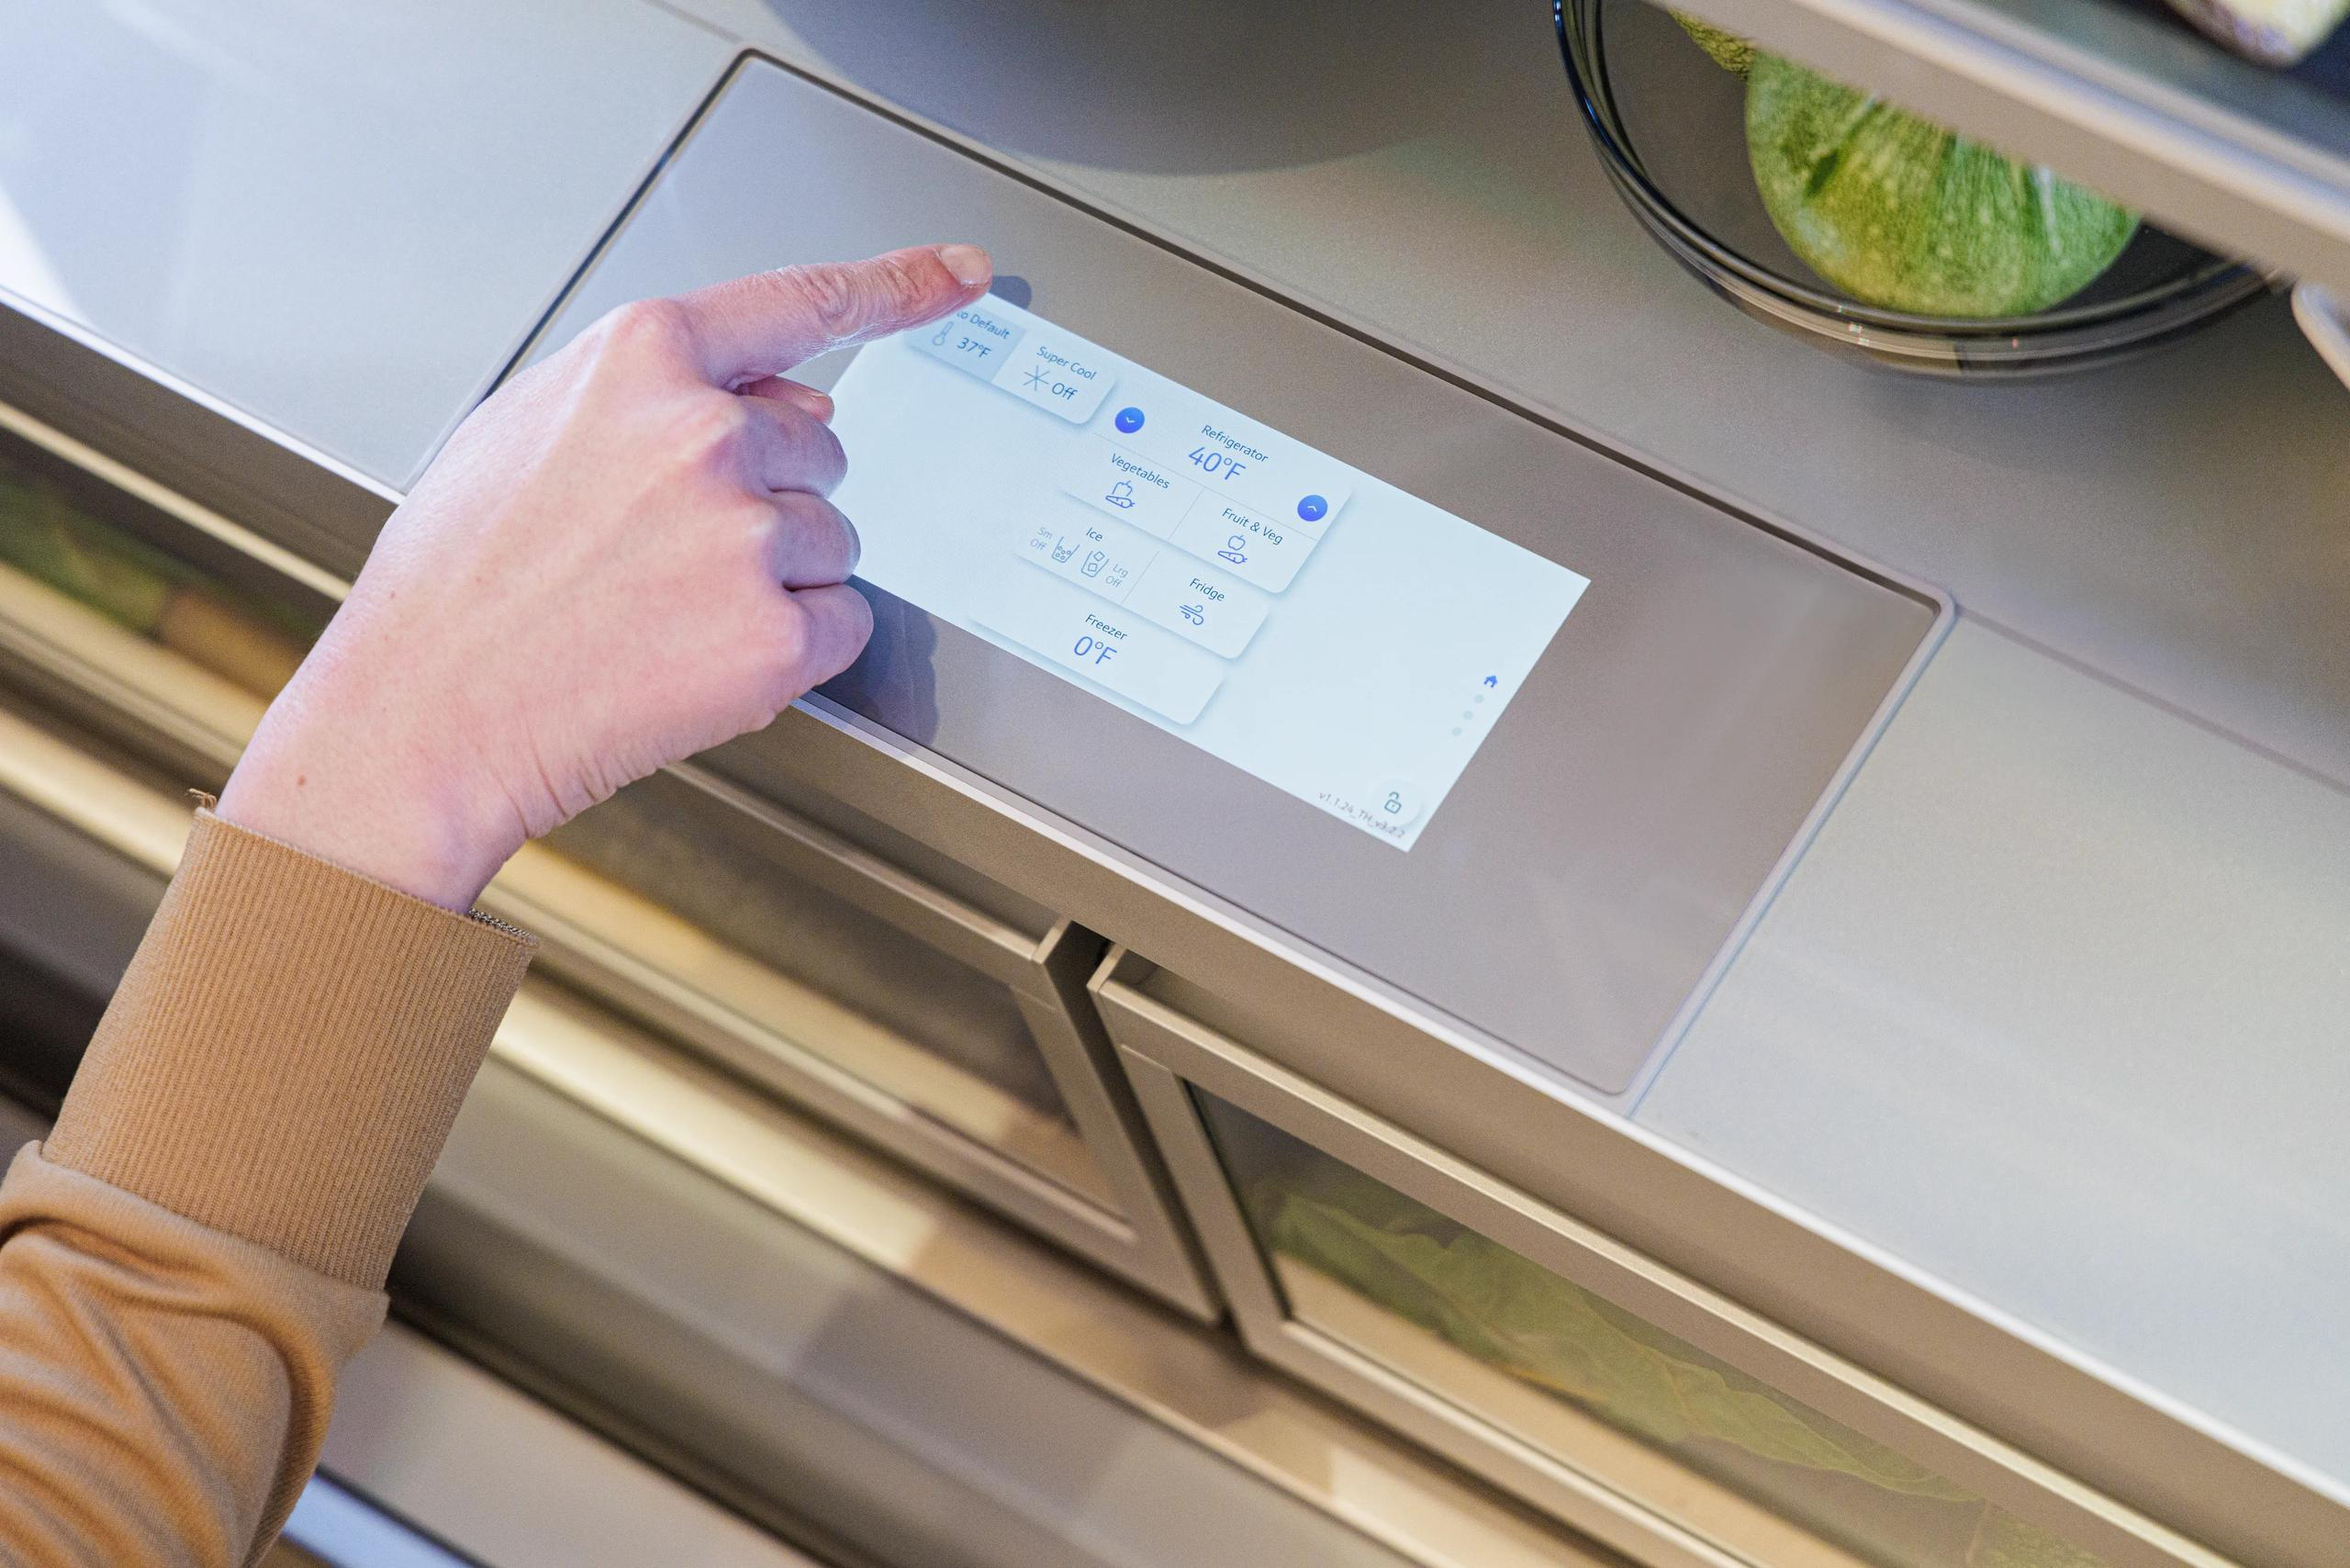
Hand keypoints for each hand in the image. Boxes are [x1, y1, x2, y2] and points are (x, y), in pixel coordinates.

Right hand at [216, 243, 992, 908]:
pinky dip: (793, 650)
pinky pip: (841, 625)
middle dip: (768, 501)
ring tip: (661, 613)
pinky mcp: (774, 631)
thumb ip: (663, 398)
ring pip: (832, 543)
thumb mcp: (530, 433)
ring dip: (776, 580)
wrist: (426, 713)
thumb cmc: (463, 581)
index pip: (800, 303)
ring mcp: (745, 532)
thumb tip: (797, 405)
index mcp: (640, 361)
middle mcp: (704, 431)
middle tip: (662, 558)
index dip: (896, 285)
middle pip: (820, 455)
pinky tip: (697, 659)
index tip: (960, 275)